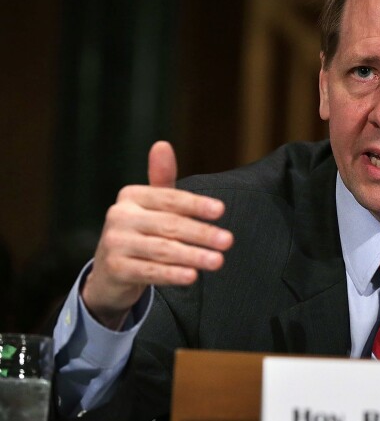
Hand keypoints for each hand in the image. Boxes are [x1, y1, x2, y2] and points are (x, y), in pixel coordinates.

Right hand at [82, 141, 233, 328]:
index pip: (169, 198)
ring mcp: (115, 243)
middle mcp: (119, 216)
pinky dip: (172, 274)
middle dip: (202, 233)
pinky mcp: (115, 269)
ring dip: (193, 256)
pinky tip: (192, 276)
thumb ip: (163, 180)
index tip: (221, 211)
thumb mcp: (152, 206)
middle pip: (169, 224)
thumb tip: (162, 144)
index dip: (195, 204)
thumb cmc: (141, 232)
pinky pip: (150, 271)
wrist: (110, 273)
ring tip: (218, 261)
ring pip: (162, 249)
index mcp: (131, 196)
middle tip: (228, 241)